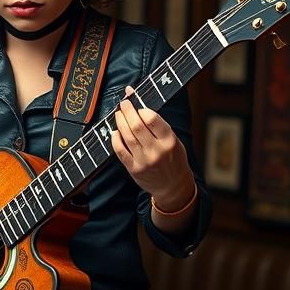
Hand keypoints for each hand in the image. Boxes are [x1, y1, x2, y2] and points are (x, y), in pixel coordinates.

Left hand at [112, 85, 195, 209]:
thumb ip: (159, 125)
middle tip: (123, 104)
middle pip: (137, 126)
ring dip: (120, 122)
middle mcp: (156, 151)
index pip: (152, 119)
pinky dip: (115, 139)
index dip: (141, 109)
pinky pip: (120, 151)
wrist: (173, 186)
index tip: (138, 105)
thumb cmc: (173, 160)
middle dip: (127, 111)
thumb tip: (141, 106)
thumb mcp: (174, 141)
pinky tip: (115, 132)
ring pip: (127, 137)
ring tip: (118, 114)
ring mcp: (143, 161)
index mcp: (169, 141)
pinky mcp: (133, 169)